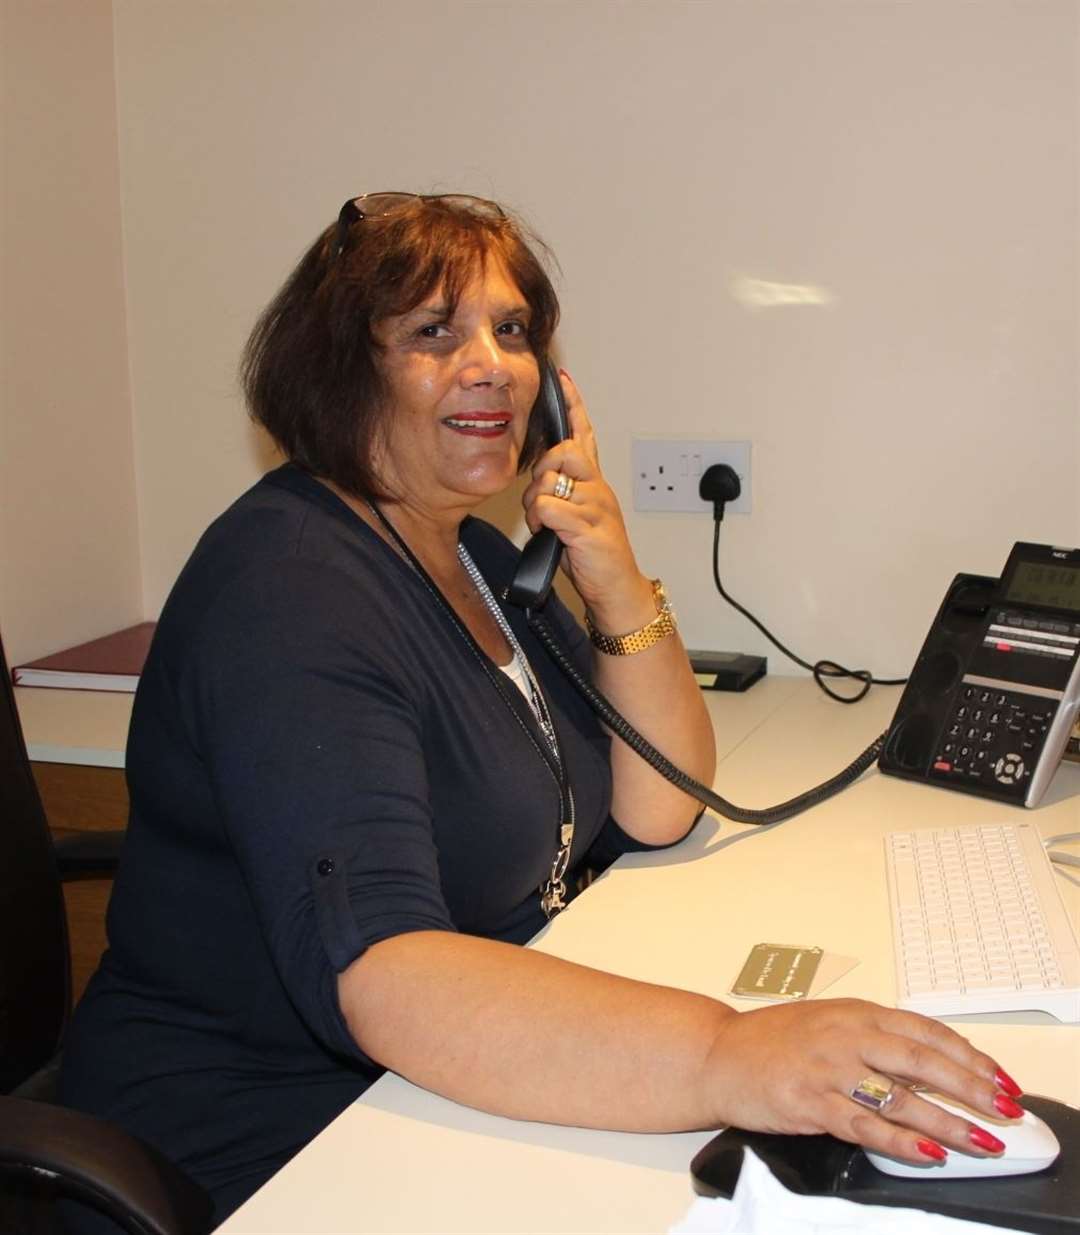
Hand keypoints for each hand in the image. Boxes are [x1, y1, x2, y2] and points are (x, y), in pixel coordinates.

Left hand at [521, 371, 651, 626]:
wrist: (617, 588)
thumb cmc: (592, 554)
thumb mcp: (575, 516)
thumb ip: (560, 493)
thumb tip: (538, 482)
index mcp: (595, 483)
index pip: (585, 434)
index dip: (574, 406)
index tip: (563, 379)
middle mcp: (598, 489)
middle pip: (563, 451)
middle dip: (542, 471)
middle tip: (541, 499)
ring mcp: (596, 507)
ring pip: (550, 482)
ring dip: (536, 503)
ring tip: (544, 523)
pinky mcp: (589, 529)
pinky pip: (550, 508)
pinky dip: (540, 520)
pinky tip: (550, 533)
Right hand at [705, 998, 1022, 1163]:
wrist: (718, 1053)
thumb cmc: (772, 1040)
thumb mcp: (829, 1023)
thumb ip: (874, 1036)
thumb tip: (931, 1061)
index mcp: (855, 1012)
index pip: (925, 1030)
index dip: (968, 1054)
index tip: (999, 1077)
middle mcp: (845, 1036)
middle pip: (921, 1060)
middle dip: (970, 1086)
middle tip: (1004, 1107)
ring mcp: (827, 1070)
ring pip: (899, 1096)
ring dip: (946, 1121)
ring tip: (979, 1140)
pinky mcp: (809, 1102)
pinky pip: (864, 1124)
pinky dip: (899, 1140)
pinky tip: (925, 1152)